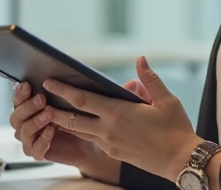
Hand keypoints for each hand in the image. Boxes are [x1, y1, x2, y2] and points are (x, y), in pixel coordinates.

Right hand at [8, 81, 118, 182]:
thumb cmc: (103, 119)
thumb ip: (116, 91)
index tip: (29, 81)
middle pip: (17, 113)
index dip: (23, 89)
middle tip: (41, 99)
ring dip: (33, 121)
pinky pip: (33, 149)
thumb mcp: (109, 102)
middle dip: (25, 105)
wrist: (104, 145)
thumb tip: (133, 82)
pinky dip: (40, 141)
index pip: (26, 94)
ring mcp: (39, 136)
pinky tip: (52, 132)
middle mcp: (37, 118)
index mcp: (45, 101)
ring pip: (21, 130)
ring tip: (48, 114)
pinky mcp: (45, 151)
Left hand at [41, 56, 202, 182]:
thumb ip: (149, 78)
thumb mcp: (166, 100)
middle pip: (72, 118)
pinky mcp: (113, 153)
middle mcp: (108, 130)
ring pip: (79, 131)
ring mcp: (109, 144)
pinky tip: (78, 125)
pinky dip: (80, 131)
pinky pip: (91, 140)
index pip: (82, 99)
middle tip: (40, 99)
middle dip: (54, 108)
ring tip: (51, 111)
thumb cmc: (175, 129)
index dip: (63, 90)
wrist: (180, 161)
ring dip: (63, 122)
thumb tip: (141, 59)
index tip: (49, 82)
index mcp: (118, 113)